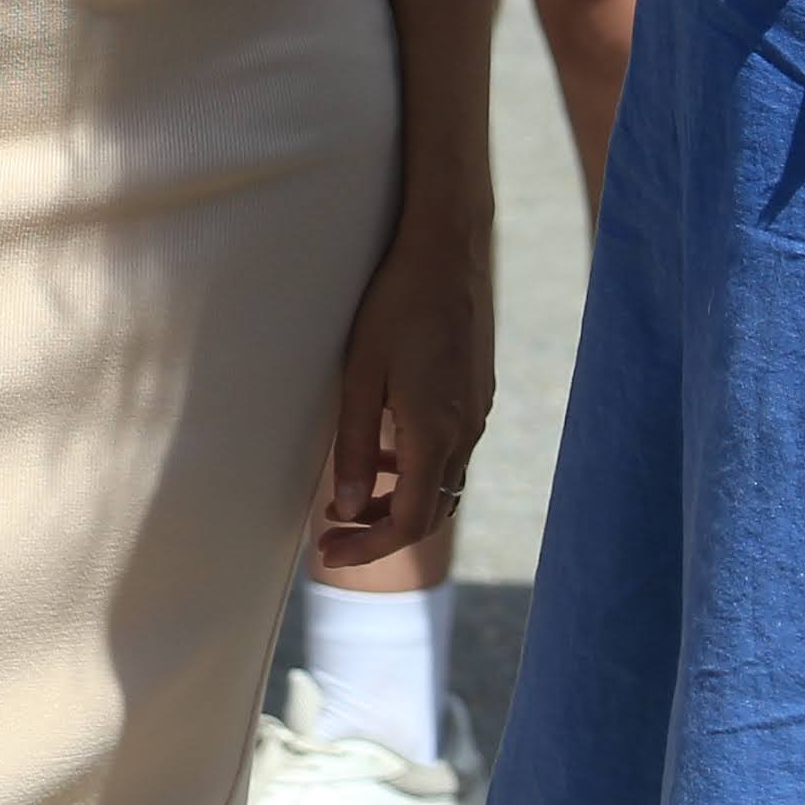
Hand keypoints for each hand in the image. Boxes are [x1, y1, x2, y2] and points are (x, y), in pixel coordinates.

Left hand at [313, 208, 493, 562]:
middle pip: (430, 511)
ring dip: (398, 501)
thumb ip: (356, 446)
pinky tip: (385, 451)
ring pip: (441, 483)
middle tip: (332, 534)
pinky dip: (416, 469)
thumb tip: (349, 510)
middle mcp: (465, 432)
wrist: (447, 252)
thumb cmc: (396, 306)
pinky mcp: (476, 395)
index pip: (410, 522)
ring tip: (349, 500)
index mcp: (435, 433)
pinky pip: (449, 452)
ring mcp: (476, 413)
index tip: (329, 552)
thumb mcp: (360, 376)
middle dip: (380, 531)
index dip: (370, 547)